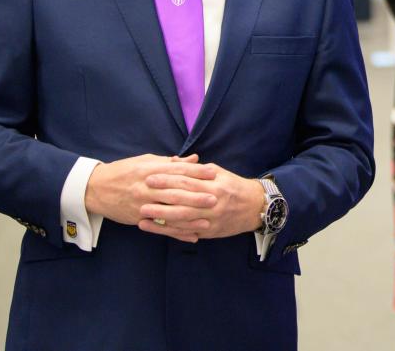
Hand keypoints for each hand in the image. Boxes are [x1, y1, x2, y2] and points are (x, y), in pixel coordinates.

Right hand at [84, 154, 216, 242]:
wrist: (95, 188)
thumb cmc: (124, 171)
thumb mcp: (146, 161)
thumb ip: (171, 163)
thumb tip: (194, 159)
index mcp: (151, 171)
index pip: (177, 170)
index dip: (197, 171)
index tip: (214, 173)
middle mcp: (147, 188)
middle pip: (176, 192)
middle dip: (197, 195)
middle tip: (216, 198)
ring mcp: (143, 205)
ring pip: (170, 212)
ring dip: (190, 217)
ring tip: (208, 220)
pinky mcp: (139, 219)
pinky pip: (161, 228)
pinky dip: (177, 233)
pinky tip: (192, 236)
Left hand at [138, 161, 264, 240]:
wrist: (254, 207)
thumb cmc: (233, 186)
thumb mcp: (218, 172)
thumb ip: (196, 169)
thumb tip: (173, 162)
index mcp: (214, 185)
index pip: (186, 181)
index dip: (167, 179)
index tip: (150, 177)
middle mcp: (212, 202)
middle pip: (182, 200)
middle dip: (159, 198)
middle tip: (140, 195)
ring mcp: (211, 219)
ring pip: (182, 219)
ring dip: (160, 217)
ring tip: (142, 214)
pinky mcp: (209, 231)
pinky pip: (187, 231)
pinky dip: (170, 230)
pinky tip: (155, 228)